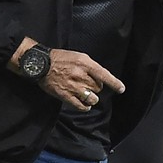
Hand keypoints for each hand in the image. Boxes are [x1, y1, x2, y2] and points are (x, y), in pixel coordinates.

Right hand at [10, 37, 124, 110]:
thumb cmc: (60, 59)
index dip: (114, 83)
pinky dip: (85, 107)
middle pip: (98, 88)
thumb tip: (100, 78)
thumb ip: (90, 66)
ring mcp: (73, 87)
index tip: (121, 89)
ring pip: (92, 99)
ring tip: (86, 94)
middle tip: (88, 84)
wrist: (40, 64)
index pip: (104, 74)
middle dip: (96, 87)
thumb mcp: (78, 56)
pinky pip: (81, 106)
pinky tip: (84, 104)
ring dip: (91, 98)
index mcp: (85, 63)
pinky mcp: (65, 96)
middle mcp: (80, 75)